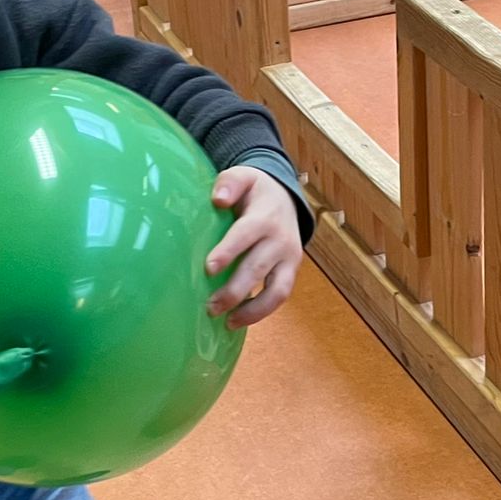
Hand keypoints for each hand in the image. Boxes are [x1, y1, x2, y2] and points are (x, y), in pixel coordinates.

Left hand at [205, 167, 304, 327]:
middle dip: (235, 290)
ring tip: (227, 322)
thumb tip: (218, 199)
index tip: (209, 268)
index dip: (229, 251)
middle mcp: (280, 240)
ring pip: (277, 290)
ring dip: (253, 310)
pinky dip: (261, 311)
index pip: (246, 235)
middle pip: (259, 268)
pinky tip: (238, 320)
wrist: (286, 198)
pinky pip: (280, 296)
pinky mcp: (291, 272)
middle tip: (210, 306)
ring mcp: (289, 259)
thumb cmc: (255, 191)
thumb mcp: (243, 176)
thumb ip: (229, 183)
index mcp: (265, 216)